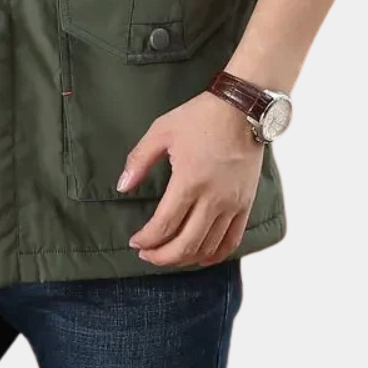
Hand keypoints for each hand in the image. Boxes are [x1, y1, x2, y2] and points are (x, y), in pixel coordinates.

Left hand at [117, 91, 263, 266]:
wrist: (240, 109)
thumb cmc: (199, 117)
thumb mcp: (161, 131)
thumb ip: (139, 160)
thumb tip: (122, 187)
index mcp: (189, 181)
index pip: (164, 225)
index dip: (147, 239)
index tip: (135, 242)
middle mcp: (213, 199)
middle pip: (186, 245)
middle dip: (162, 256)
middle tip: (146, 255)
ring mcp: (232, 204)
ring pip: (208, 247)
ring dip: (185, 258)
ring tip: (168, 255)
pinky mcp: (245, 204)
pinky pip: (232, 241)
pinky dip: (215, 255)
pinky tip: (201, 256)